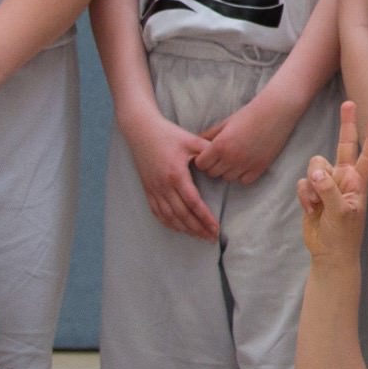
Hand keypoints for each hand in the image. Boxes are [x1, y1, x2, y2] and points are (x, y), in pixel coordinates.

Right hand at [120, 102, 215, 240]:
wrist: (141, 131)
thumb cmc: (168, 134)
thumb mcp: (191, 140)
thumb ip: (209, 151)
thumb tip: (226, 160)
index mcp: (176, 175)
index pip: (193, 203)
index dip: (205, 218)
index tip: (216, 228)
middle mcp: (163, 186)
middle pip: (182, 215)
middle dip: (198, 229)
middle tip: (211, 237)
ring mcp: (154, 189)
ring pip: (169, 217)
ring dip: (184, 229)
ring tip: (198, 236)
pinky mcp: (148, 190)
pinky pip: (157, 212)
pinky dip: (169, 223)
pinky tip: (178, 228)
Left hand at [192, 88, 300, 184]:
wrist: (275, 111)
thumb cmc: (249, 114)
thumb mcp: (226, 123)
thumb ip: (209, 135)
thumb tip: (195, 143)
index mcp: (220, 145)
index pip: (201, 164)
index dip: (203, 159)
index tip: (209, 154)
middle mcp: (231, 158)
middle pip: (212, 173)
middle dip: (214, 165)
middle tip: (221, 155)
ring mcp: (246, 165)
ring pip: (227, 178)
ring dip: (228, 170)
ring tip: (234, 157)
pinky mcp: (260, 168)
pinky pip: (244, 181)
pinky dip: (243, 174)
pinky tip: (245, 162)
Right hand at [297, 103, 367, 264]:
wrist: (328, 254)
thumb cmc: (343, 236)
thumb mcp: (341, 213)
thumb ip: (329, 189)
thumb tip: (315, 172)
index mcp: (358, 182)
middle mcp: (344, 178)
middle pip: (344, 145)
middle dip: (345, 125)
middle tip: (348, 103)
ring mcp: (328, 183)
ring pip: (315, 165)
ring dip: (313, 184)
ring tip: (318, 204)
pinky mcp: (312, 191)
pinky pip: (303, 182)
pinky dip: (304, 195)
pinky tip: (311, 210)